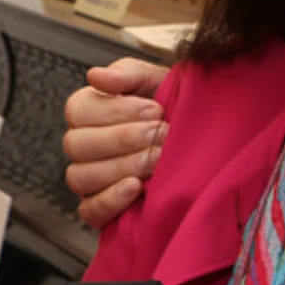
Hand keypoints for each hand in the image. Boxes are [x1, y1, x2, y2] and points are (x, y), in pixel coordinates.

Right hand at [63, 59, 170, 229]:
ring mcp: (89, 179)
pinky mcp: (101, 209)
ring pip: (81, 177)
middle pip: (76, 145)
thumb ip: (129, 73)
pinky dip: (110, 200)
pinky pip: (89, 211)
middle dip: (123, 139)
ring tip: (157, 160)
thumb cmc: (177, 109)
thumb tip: (95, 75)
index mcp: (90, 112)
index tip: (155, 110)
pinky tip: (136, 188)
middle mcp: (84, 146)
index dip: (115, 111)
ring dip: (121, 166)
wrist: (208, 140)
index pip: (78, 110)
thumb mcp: (159, 82)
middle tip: (160, 135)